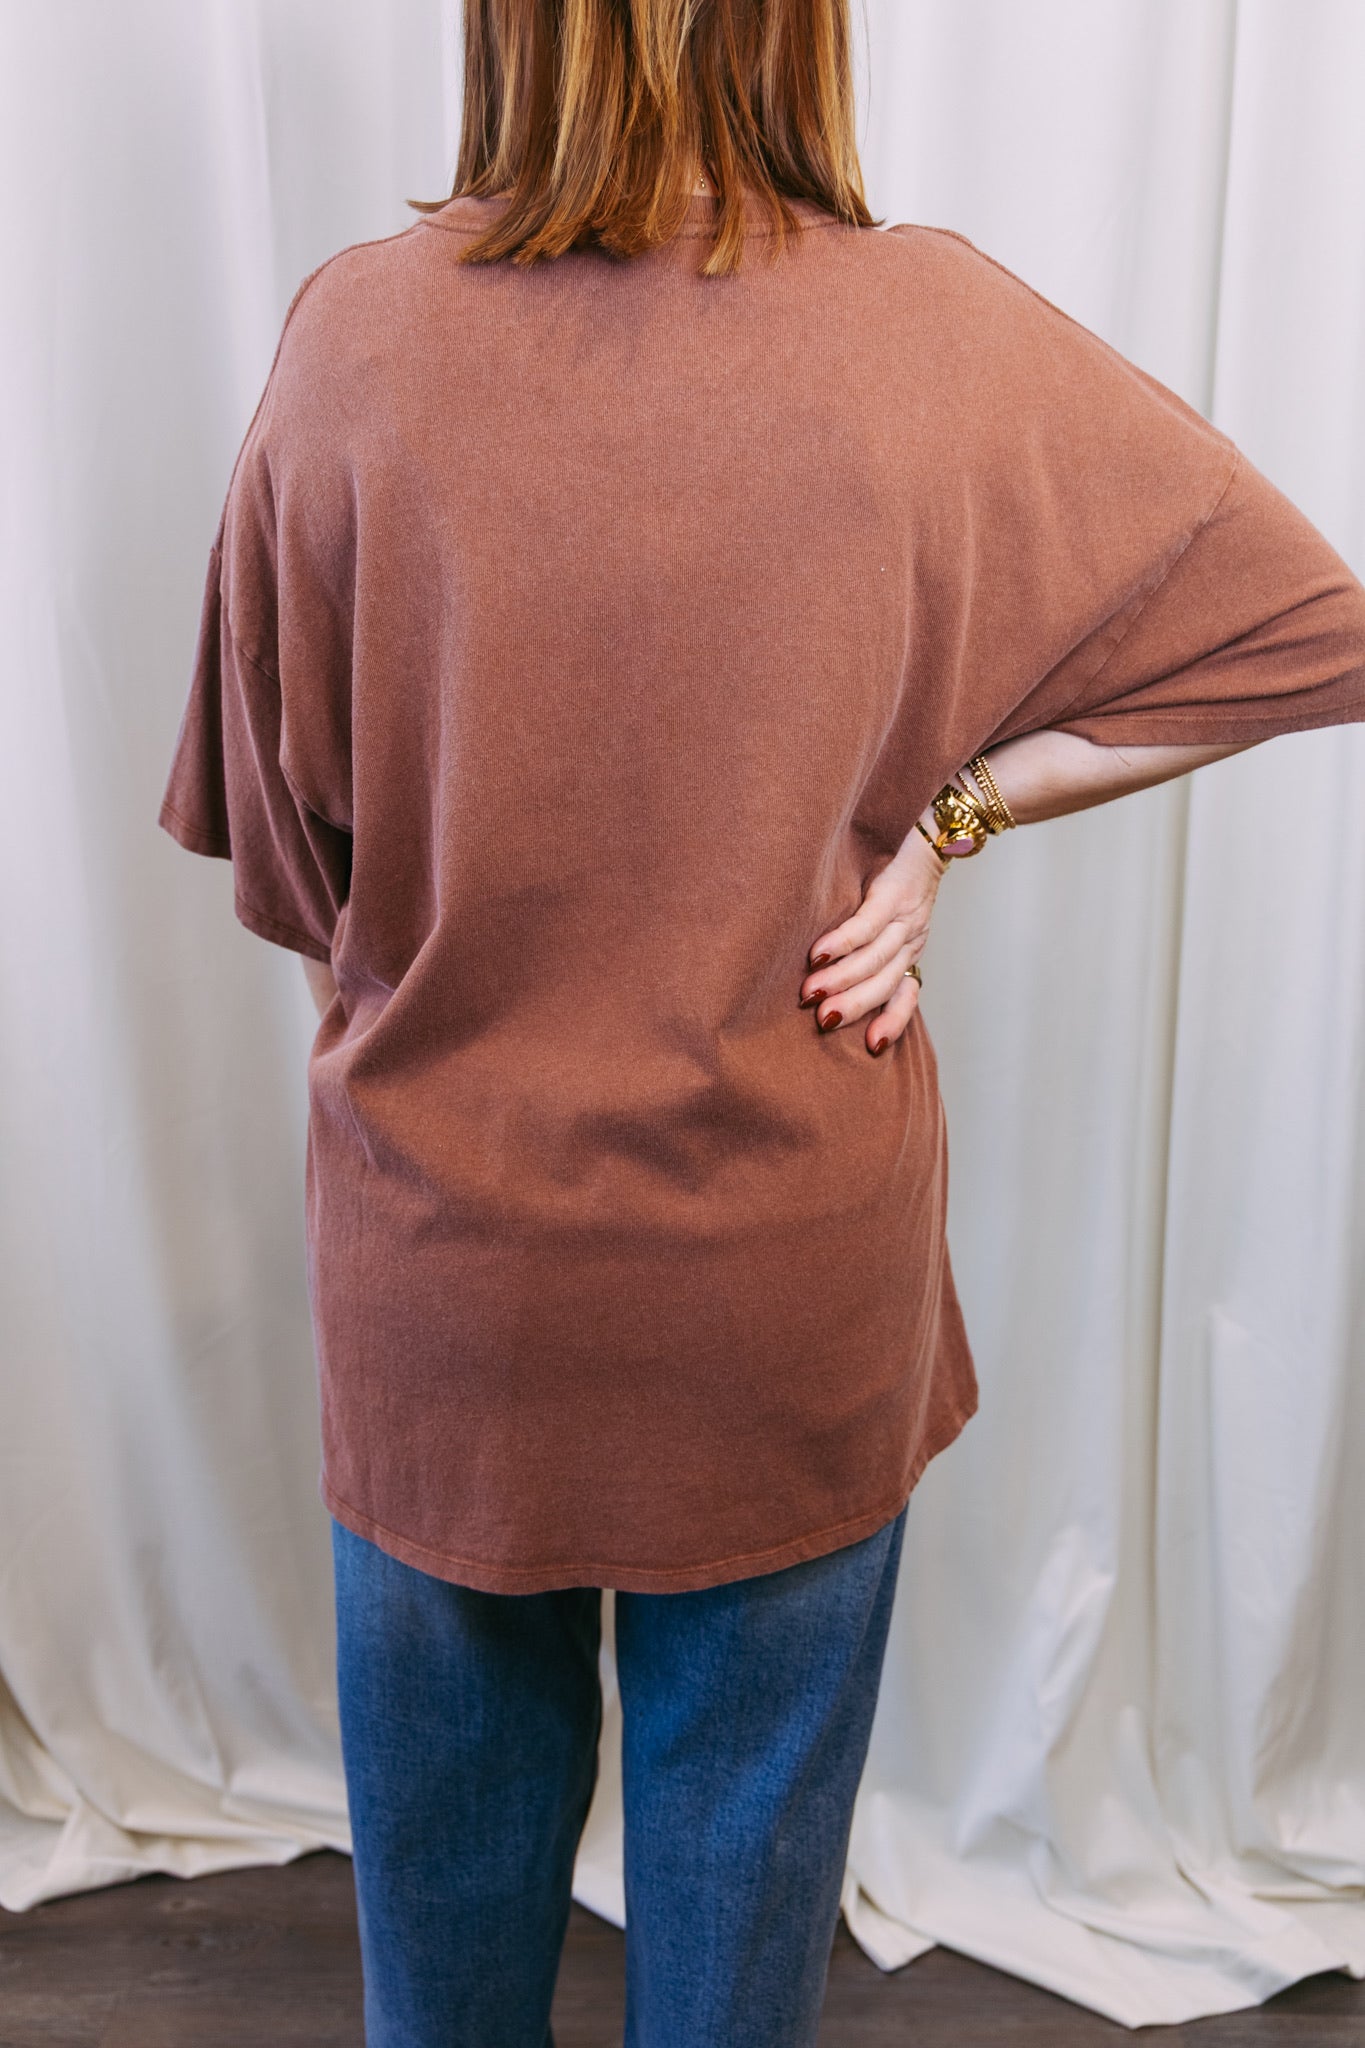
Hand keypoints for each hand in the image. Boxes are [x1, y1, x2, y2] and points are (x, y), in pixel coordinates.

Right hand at [799, 820, 946, 1055]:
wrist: (938, 821)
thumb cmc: (900, 868)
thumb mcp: (893, 912)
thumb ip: (872, 941)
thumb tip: (826, 972)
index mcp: (910, 948)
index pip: (904, 995)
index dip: (892, 1022)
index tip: (873, 1047)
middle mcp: (912, 937)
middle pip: (884, 983)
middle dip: (854, 1006)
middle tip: (822, 1023)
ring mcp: (905, 916)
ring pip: (875, 958)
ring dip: (842, 979)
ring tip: (811, 994)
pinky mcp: (893, 891)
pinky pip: (867, 924)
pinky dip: (843, 941)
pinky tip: (818, 954)